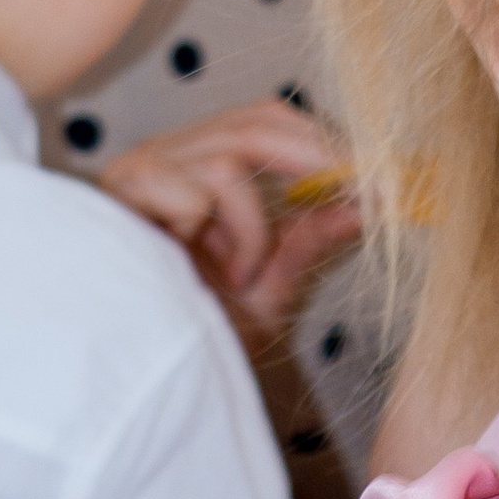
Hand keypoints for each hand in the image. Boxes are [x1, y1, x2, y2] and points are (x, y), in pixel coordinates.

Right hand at [97, 102, 361, 340]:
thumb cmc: (195, 330)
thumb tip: (367, 206)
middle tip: (361, 196)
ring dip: (254, 226)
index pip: (266, 121)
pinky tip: (195, 276)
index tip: (377, 178)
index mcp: (198, 168)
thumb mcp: (267, 283)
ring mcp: (140, 171)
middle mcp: (166, 159)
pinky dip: (217, 235)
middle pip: (256, 121)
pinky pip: (198, 190)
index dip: (324, 141)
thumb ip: (307, 240)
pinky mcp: (120, 192)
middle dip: (318, 157)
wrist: (152, 377)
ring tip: (240, 274)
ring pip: (229, 159)